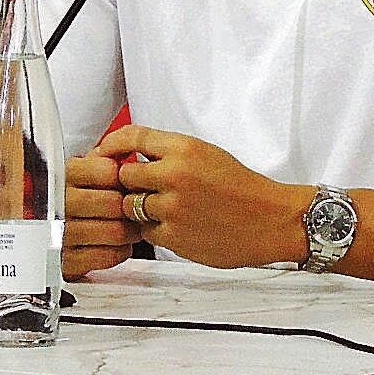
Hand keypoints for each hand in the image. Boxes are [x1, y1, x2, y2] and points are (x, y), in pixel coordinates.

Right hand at [61, 150, 138, 279]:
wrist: (45, 233)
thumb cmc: (74, 197)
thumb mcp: (83, 170)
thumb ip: (104, 157)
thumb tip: (127, 150)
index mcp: (63, 175)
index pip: (108, 171)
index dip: (125, 179)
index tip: (126, 184)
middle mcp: (58, 203)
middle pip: (114, 203)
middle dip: (132, 208)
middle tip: (136, 210)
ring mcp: (60, 234)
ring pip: (115, 232)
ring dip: (130, 231)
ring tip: (130, 228)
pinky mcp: (66, 262)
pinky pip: (108, 256)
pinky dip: (120, 251)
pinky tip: (116, 245)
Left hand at [93, 126, 313, 269]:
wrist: (271, 220)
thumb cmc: (241, 187)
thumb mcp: (207, 154)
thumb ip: (169, 154)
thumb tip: (129, 157)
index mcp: (185, 149)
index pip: (132, 137)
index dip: (110, 145)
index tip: (102, 153)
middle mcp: (175, 175)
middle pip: (124, 176)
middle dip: (130, 183)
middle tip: (146, 189)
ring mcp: (173, 208)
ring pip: (130, 206)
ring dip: (140, 209)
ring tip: (165, 209)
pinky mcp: (174, 237)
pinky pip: (145, 232)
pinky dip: (154, 230)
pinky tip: (177, 226)